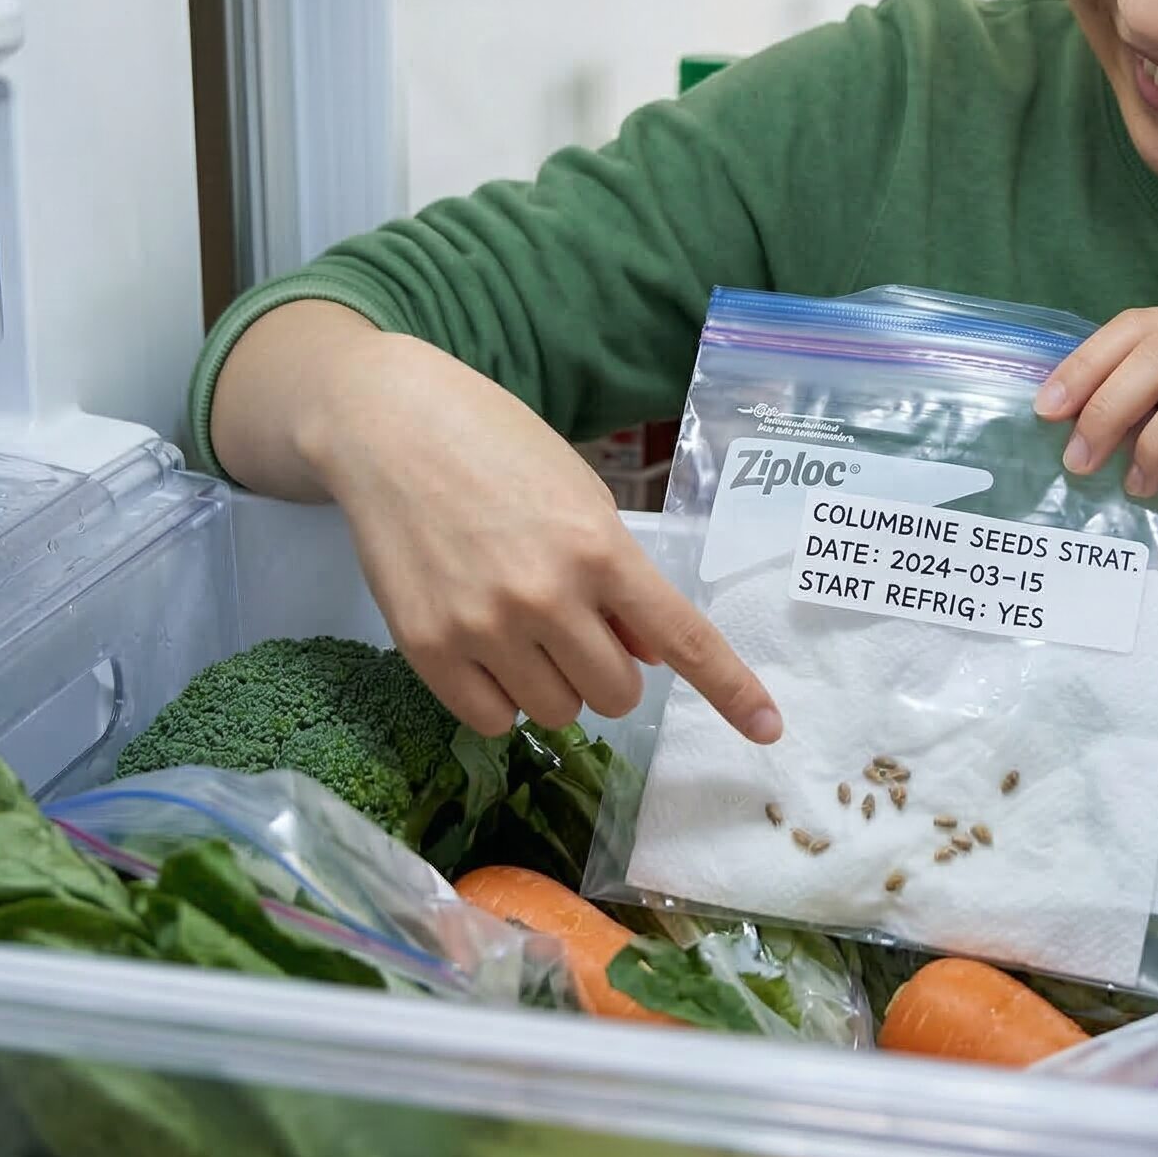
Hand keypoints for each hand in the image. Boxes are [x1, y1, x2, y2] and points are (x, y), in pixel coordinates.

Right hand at [216, 303, 781, 741]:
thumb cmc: (496, 447)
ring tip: (521, 623)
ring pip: (555, 713)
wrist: (389, 428)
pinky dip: (501, 697)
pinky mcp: (427, 648)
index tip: (768, 729)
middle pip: (616, 695)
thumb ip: (620, 579)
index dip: (730, 690)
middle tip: (578, 625)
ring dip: (553, 683)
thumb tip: (655, 654)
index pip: (682, 639)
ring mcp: (484, 628)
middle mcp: (548, 597)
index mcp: (599, 550)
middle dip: (610, 671)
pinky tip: (485, 645)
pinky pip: (492, 719)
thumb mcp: (580, 494)